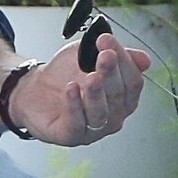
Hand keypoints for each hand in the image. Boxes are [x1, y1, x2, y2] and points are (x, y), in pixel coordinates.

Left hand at [7, 33, 151, 145]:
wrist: (34, 89)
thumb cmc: (65, 75)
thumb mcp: (90, 56)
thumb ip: (116, 54)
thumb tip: (144, 59)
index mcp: (123, 97)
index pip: (133, 81)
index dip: (124, 60)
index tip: (108, 41)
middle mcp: (112, 116)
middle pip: (118, 96)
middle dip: (111, 73)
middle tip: (104, 55)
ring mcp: (93, 129)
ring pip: (101, 113)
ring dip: (96, 93)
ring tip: (90, 76)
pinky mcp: (70, 136)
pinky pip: (76, 124)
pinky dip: (74, 106)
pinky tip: (71, 89)